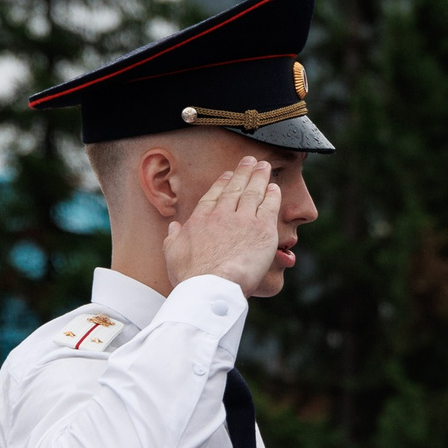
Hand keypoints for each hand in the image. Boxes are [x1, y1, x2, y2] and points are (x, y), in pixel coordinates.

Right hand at [163, 157, 283, 295]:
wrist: (212, 286)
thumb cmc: (191, 277)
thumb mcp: (172, 254)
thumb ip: (173, 237)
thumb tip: (173, 226)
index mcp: (200, 220)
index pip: (213, 196)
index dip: (222, 183)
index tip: (227, 175)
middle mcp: (221, 215)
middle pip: (234, 188)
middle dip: (243, 173)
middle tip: (250, 161)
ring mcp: (243, 220)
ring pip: (253, 192)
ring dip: (259, 177)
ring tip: (264, 166)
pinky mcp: (262, 229)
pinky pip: (269, 206)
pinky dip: (273, 195)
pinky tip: (275, 188)